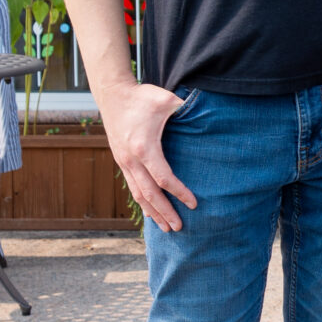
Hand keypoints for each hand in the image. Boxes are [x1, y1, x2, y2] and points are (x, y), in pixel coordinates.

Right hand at [97, 82, 196, 229]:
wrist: (112, 94)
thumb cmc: (142, 97)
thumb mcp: (166, 100)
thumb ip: (186, 109)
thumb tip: (209, 113)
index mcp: (144, 147)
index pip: (164, 178)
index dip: (179, 193)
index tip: (194, 204)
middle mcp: (131, 159)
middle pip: (149, 194)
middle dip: (165, 212)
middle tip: (180, 228)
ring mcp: (124, 161)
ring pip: (138, 194)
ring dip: (153, 212)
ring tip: (166, 228)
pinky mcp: (121, 160)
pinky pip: (131, 186)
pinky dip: (141, 201)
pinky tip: (150, 212)